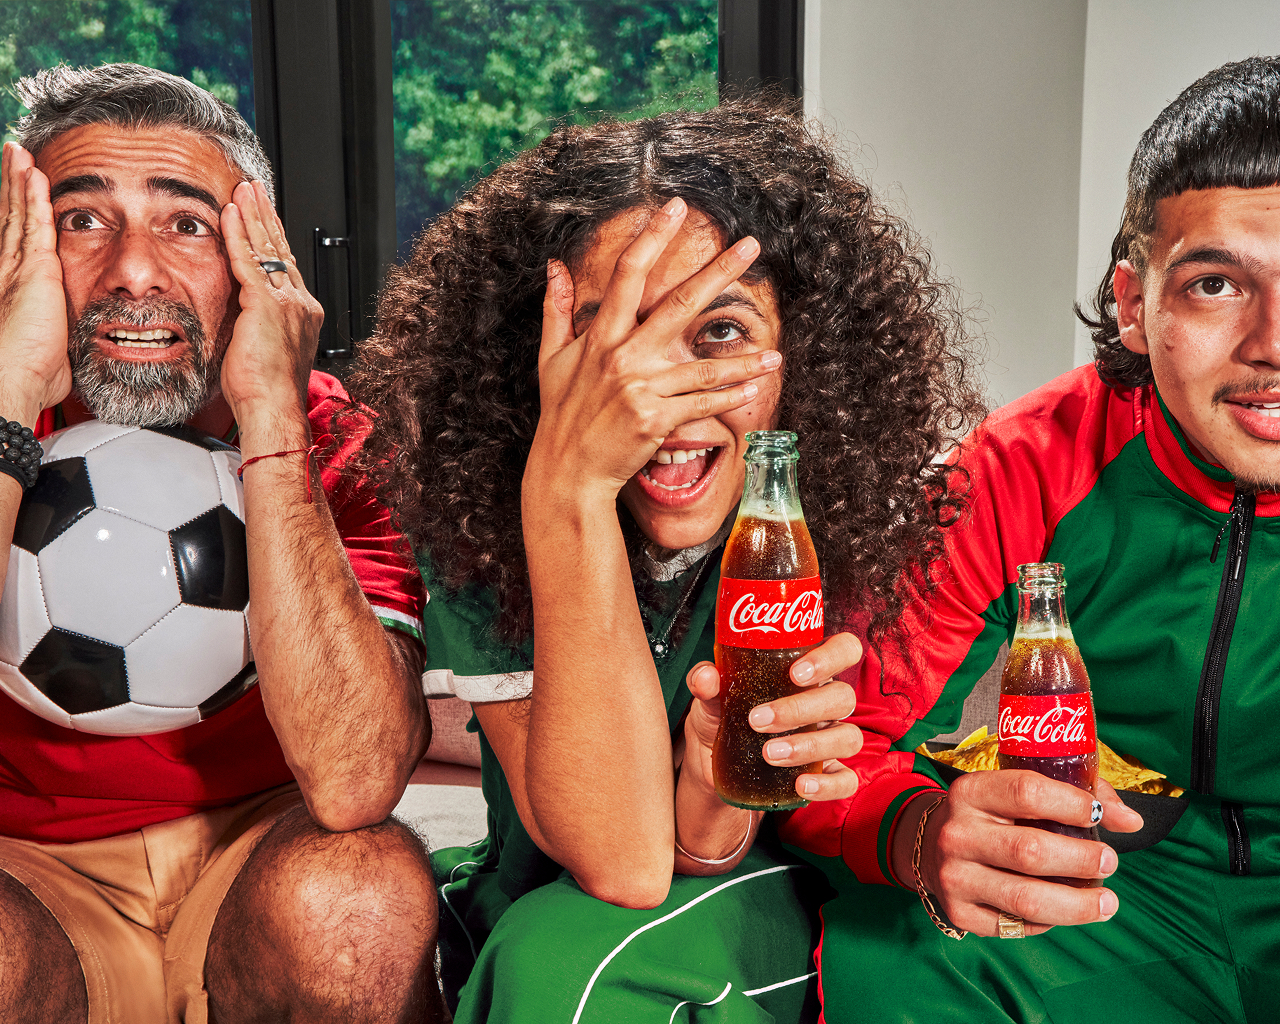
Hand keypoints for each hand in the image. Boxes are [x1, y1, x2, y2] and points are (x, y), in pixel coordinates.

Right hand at [0, 143, 70, 424]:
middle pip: (11, 221)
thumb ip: (61, 341)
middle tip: (11, 161)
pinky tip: (33, 173)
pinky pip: (34, 223)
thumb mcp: (54, 354)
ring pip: (20, 215)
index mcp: (15, 289)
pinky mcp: (33, 269)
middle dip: (11, 190)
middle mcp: (11, 272)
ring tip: (19, 155)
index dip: (15, 219)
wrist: (12, 382)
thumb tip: (77, 353)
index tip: (16, 199)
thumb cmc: (32, 376)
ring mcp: (18, 268)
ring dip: (20, 183)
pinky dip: (33, 196)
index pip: (16, 244)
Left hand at [219, 180, 322, 439]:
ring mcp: (287, 302)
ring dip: (252, 215)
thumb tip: (235, 316)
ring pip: (267, 248)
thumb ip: (252, 325)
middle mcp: (300, 303)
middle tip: (254, 189)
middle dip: (265, 216)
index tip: (262, 217)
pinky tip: (229, 213)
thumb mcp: (261, 351)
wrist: (274, 409)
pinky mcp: (268, 305)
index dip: (272, 238)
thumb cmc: (266, 394)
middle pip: (280, 249)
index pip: (285, 266)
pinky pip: (249, 260)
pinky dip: (237, 234)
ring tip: (243, 190)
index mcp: (301, 315)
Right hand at [526, 197, 780, 503]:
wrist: (567, 469)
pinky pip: (703, 405)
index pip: (629, 274)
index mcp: (601, 335)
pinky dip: (730, 399)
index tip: (675, 208)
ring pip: (704, 368)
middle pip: (679, 304)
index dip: (653, 237)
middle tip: (751, 246)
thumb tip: (556, 266)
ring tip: (775, 355)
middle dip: (718, 271)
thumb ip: (557, 310)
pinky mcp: (657, 420)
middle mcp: (624, 356)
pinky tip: (754, 390)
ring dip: (745, 361)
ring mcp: (642, 389)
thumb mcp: (550, 358)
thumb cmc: (561, 413)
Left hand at [684, 632, 863, 802]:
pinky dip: (827, 785)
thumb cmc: (721, 720)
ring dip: (810, 746)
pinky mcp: (827, 774)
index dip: (831, 657)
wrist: (711, 768)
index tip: (796, 673)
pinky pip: (846, 781)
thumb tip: (706, 676)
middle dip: (802, 709)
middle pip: (843, 697)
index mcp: (806, 674)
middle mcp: (825, 704)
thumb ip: (706, 683)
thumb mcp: (710, 699)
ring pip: (847, 738)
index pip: (843, 650)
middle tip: (759, 720)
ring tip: (770, 753)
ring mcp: (830, 740)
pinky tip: (800, 785)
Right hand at [900, 771, 1143, 935]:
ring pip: (1027, 898)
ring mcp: (955, 876)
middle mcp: (956, 833)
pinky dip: (1047, 922)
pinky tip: (1063, 912)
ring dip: (1078, 904)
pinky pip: (1015, 925)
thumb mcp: (1017, 791)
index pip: (1026, 792)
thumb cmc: (991, 815)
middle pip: (1031, 850)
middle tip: (1109, 862)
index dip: (1071, 803)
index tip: (1099, 815)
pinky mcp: (960, 912)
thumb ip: (1075, 797)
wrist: (930, 845)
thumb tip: (1131, 821)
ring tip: (1108, 901)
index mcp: (970, 792)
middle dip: (1082, 860)